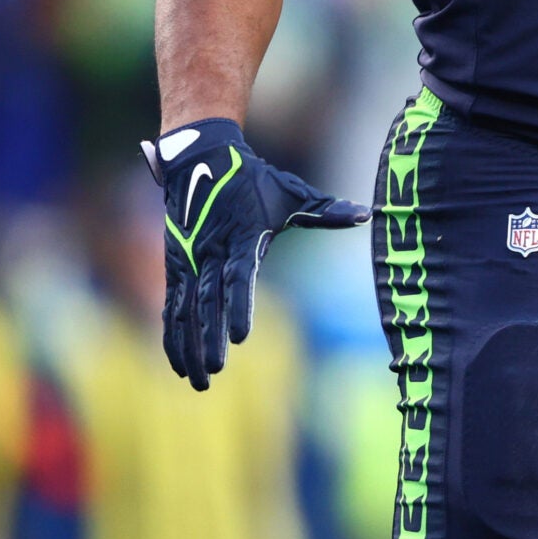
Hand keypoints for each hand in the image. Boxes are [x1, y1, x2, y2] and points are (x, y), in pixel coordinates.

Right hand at [144, 118, 367, 388]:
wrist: (200, 158)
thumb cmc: (252, 179)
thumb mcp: (291, 193)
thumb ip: (325, 211)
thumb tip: (365, 213)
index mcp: (240, 237)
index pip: (238, 278)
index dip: (239, 307)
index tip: (240, 338)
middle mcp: (210, 252)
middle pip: (208, 302)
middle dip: (210, 338)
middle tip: (216, 370)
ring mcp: (189, 260)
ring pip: (187, 311)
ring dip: (191, 346)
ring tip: (201, 380)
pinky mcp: (175, 265)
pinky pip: (172, 306)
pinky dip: (173, 336)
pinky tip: (179, 364)